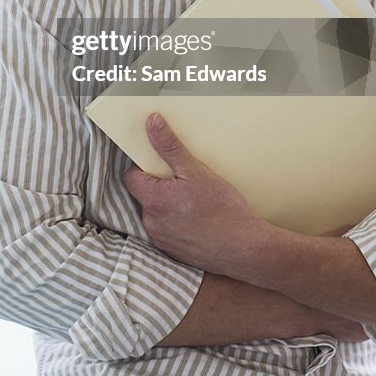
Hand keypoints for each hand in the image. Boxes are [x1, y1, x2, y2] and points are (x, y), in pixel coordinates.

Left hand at [123, 113, 265, 278]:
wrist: (244, 248)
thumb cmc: (223, 210)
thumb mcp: (196, 170)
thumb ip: (169, 146)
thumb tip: (152, 123)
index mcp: (153, 200)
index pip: (131, 177)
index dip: (143, 167)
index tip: (160, 164)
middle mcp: (151, 222)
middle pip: (144, 195)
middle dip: (158, 186)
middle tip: (182, 181)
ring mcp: (161, 239)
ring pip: (156, 214)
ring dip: (167, 206)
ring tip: (193, 201)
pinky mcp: (172, 252)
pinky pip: (166, 231)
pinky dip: (176, 223)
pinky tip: (196, 219)